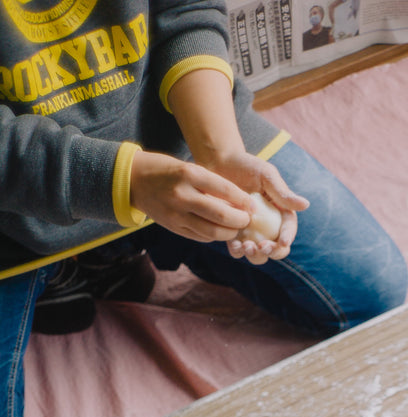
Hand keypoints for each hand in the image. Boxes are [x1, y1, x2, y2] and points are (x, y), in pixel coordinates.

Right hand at [129, 151, 255, 241]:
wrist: (133, 180)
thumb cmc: (165, 170)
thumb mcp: (187, 167)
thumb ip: (209, 183)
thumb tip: (238, 201)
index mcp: (189, 174)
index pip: (225, 189)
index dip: (243, 200)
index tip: (253, 205)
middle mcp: (182, 195)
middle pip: (221, 215)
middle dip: (239, 220)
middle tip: (247, 220)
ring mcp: (177, 214)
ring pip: (212, 232)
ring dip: (229, 233)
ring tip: (236, 228)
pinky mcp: (174, 227)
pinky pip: (200, 237)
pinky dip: (214, 236)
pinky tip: (219, 231)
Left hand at [195, 151, 307, 262]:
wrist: (218, 163)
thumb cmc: (245, 165)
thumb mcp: (266, 175)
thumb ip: (283, 193)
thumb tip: (306, 205)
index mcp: (280, 212)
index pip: (288, 229)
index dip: (287, 237)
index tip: (283, 242)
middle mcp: (268, 226)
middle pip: (276, 248)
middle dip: (272, 251)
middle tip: (263, 247)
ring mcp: (251, 232)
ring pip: (258, 254)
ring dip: (255, 255)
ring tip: (247, 247)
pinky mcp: (234, 235)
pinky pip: (238, 250)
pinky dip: (238, 252)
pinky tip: (235, 245)